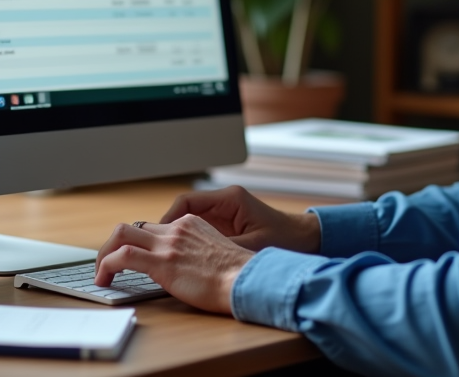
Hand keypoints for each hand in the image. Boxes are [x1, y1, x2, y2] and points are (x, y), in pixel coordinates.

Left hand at [94, 215, 251, 313]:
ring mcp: (168, 244)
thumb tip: (182, 269)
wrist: (246, 280)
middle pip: (134, 227)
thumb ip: (196, 253)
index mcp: (191, 225)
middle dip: (115, 244)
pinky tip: (103, 279)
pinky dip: (106, 266)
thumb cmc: (238, 276)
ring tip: (101, 272)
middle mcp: (177, 229)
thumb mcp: (215, 255)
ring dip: (105, 253)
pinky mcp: (162, 262)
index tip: (131, 257)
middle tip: (108, 262)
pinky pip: (122, 256)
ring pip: (122, 234)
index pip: (154, 228)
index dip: (138, 244)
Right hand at [160, 185, 320, 252]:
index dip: (169, 218)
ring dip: (177, 236)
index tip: (158, 236)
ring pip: (189, 221)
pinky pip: (199, 230)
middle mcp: (224, 203)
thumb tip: (196, 259)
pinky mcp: (226, 226)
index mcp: (230, 199)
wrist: (305, 240)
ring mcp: (224, 214)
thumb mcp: (253, 246)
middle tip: (153, 247)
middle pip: (184, 211)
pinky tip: (182, 259)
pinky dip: (189, 243)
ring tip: (163, 255)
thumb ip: (225, 249)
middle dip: (168, 228)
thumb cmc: (285, 239)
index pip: (187, 201)